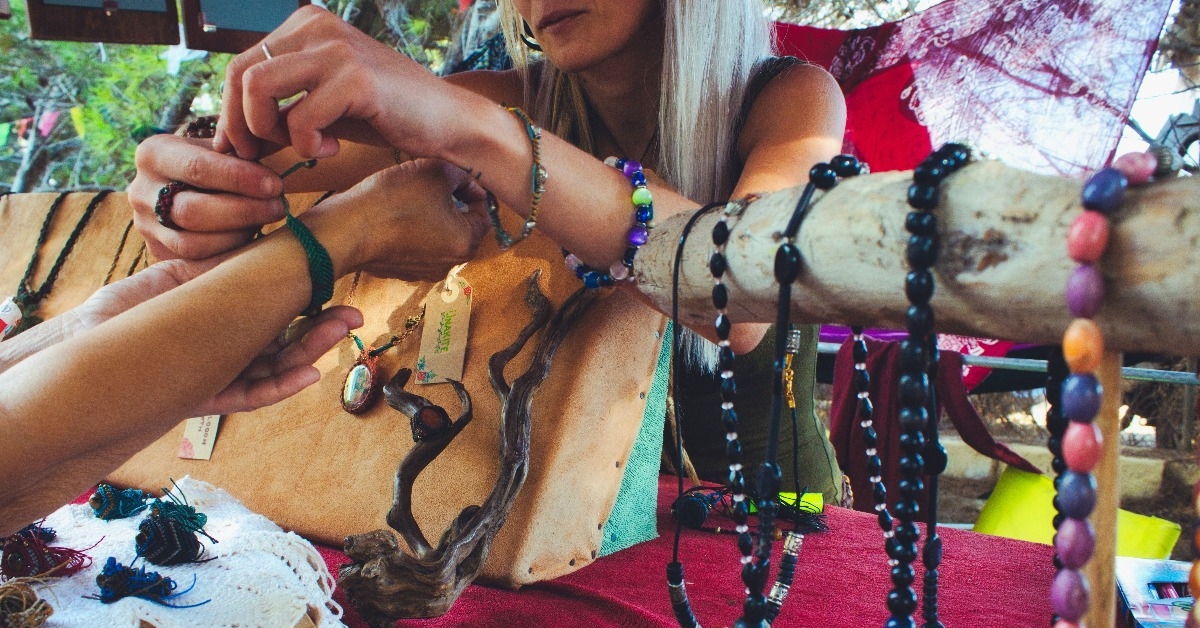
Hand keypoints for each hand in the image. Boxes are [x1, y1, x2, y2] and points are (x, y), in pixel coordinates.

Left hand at [71, 259, 362, 415]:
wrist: (74, 357)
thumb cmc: (116, 317)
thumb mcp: (171, 282)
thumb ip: (213, 275)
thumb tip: (259, 254)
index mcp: (220, 317)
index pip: (274, 310)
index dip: (308, 303)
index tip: (338, 292)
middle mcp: (224, 346)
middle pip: (284, 341)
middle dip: (321, 330)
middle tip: (353, 317)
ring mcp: (218, 373)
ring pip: (274, 367)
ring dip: (310, 353)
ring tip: (340, 334)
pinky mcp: (206, 397)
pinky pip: (250, 394)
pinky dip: (280, 386)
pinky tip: (309, 374)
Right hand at [129, 133, 284, 259]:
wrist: (186, 183)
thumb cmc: (215, 161)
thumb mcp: (220, 148)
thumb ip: (238, 154)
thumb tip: (267, 178)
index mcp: (153, 154)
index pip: (198, 168)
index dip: (240, 178)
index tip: (275, 185)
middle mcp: (140, 190)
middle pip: (192, 210)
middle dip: (243, 211)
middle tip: (278, 206)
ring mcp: (145, 224)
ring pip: (192, 242)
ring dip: (238, 234)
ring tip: (268, 220)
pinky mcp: (157, 249)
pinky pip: (194, 260)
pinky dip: (228, 250)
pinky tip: (252, 237)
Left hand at [215, 5, 453, 160]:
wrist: (448, 121)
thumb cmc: (385, 114)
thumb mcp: (323, 104)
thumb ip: (281, 107)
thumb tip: (228, 136)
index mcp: (307, 24)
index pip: (239, 64)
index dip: (233, 113)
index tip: (249, 148)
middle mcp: (317, 25)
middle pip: (240, 74)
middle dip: (241, 125)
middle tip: (263, 155)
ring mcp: (337, 49)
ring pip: (257, 87)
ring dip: (268, 129)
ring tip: (303, 146)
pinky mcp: (356, 79)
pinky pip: (300, 117)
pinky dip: (308, 144)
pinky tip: (332, 149)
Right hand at [316, 158, 490, 280]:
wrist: (346, 229)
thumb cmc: (393, 201)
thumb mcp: (437, 171)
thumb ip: (463, 174)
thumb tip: (468, 179)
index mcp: (466, 244)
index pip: (484, 211)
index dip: (472, 188)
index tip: (455, 175)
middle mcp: (449, 264)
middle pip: (461, 224)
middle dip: (450, 200)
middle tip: (431, 181)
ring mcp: (423, 270)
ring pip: (437, 233)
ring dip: (429, 213)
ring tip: (410, 194)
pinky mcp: (400, 269)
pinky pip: (414, 243)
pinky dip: (410, 227)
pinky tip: (395, 212)